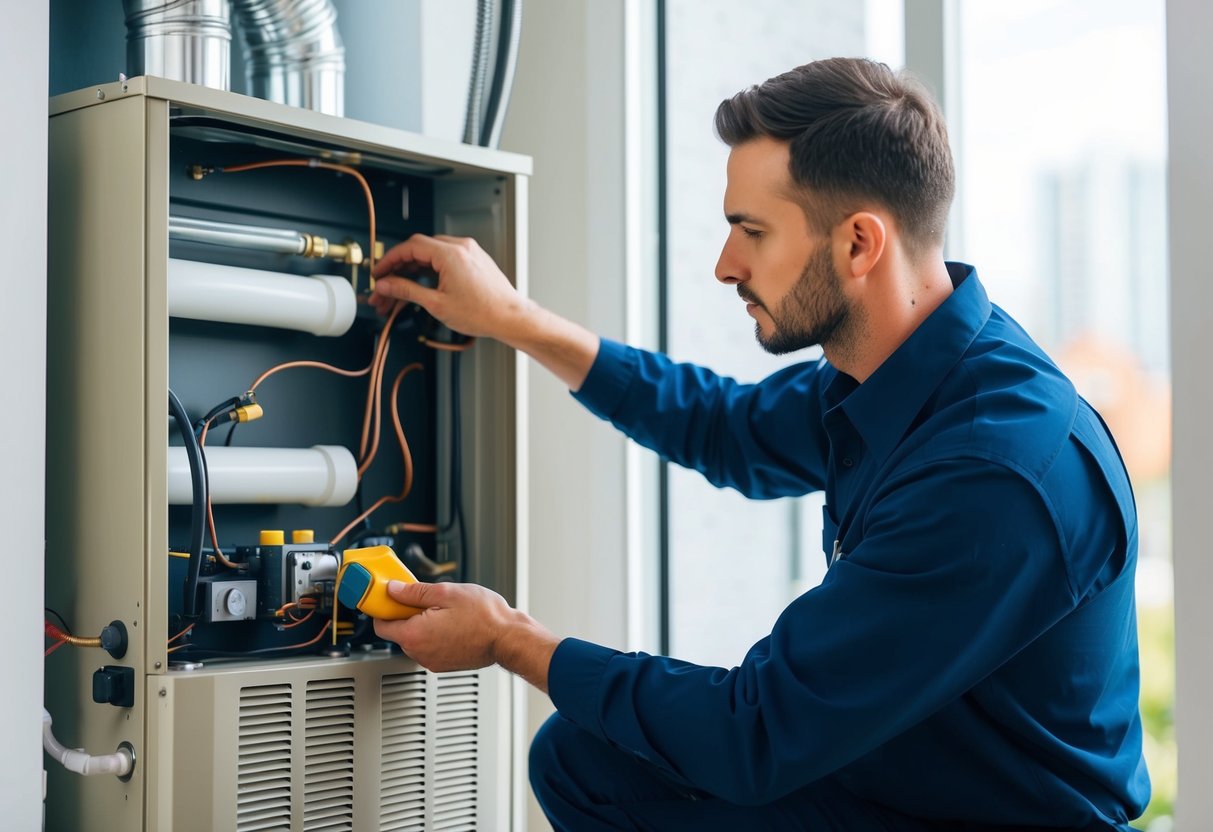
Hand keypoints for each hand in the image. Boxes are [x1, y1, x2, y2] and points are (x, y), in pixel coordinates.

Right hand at [370, 233, 530, 341]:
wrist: (510, 318)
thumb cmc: (483, 312)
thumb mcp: (437, 304)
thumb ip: (407, 290)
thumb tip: (387, 284)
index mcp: (451, 254)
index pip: (410, 247)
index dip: (390, 260)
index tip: (380, 272)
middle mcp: (461, 248)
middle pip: (419, 249)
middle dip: (399, 268)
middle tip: (386, 285)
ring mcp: (469, 252)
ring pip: (431, 254)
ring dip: (413, 270)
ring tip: (401, 292)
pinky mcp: (473, 260)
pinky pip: (445, 259)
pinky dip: (430, 270)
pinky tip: (420, 286)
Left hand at [373, 581, 560, 691]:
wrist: (508, 638)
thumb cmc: (484, 616)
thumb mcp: (446, 592)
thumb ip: (414, 591)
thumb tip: (393, 589)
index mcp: (414, 634)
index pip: (381, 624)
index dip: (383, 608)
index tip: (389, 597)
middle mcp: (419, 652)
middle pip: (399, 631)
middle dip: (407, 614)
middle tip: (426, 599)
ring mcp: (432, 661)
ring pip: (416, 639)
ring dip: (423, 624)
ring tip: (446, 611)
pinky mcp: (445, 664)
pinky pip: (430, 647)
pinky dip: (435, 635)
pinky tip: (453, 624)